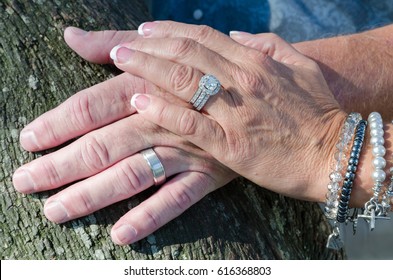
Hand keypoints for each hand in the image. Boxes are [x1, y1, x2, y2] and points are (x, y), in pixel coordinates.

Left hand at [12, 27, 234, 244]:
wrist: (262, 98)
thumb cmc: (207, 70)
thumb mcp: (161, 48)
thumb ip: (115, 41)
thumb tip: (71, 35)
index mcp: (147, 84)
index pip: (92, 104)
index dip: (57, 123)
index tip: (29, 140)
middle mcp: (161, 117)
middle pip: (103, 143)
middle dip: (60, 164)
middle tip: (25, 181)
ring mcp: (185, 148)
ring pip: (132, 173)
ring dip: (91, 194)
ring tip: (55, 210)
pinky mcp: (208, 172)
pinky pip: (177, 198)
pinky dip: (149, 216)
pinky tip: (120, 233)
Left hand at [110, 21, 347, 203]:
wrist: (335, 155)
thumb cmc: (319, 113)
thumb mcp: (300, 68)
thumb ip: (269, 45)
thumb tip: (238, 34)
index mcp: (255, 62)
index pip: (203, 37)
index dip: (170, 31)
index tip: (145, 30)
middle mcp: (242, 80)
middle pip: (185, 54)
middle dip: (148, 46)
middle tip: (119, 46)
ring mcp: (235, 112)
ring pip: (182, 81)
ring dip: (147, 68)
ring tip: (120, 62)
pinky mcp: (231, 145)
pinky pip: (189, 123)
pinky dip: (162, 110)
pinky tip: (139, 102)